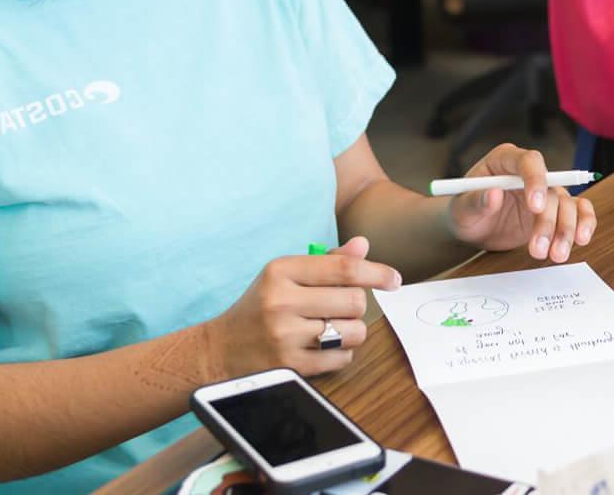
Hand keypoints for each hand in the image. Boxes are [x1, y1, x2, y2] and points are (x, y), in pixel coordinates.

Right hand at [205, 237, 399, 377]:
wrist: (219, 350)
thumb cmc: (260, 307)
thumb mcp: (285, 276)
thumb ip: (327, 262)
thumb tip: (364, 246)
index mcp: (281, 271)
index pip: (343, 268)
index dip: (376, 273)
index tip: (394, 279)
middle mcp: (281, 301)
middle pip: (354, 301)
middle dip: (355, 306)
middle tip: (339, 309)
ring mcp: (285, 336)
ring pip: (353, 331)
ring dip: (351, 331)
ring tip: (331, 329)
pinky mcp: (290, 366)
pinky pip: (342, 358)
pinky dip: (341, 353)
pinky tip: (323, 348)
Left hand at [448, 143, 596, 262]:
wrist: (473, 228)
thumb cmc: (465, 212)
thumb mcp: (462, 209)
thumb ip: (476, 201)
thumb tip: (493, 194)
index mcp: (505, 160)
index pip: (529, 161)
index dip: (536, 181)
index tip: (535, 207)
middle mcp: (530, 173)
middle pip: (552, 188)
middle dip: (549, 221)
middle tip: (539, 248)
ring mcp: (545, 191)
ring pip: (567, 204)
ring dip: (566, 230)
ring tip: (556, 255)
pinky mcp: (555, 210)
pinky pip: (578, 211)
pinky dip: (583, 224)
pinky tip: (580, 240)